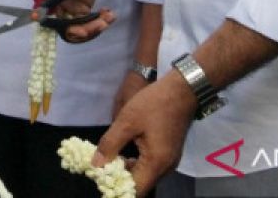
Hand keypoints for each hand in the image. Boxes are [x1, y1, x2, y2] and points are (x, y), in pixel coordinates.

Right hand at [36, 0, 112, 42]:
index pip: (45, 11)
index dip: (52, 24)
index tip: (68, 29)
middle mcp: (58, 3)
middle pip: (64, 26)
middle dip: (82, 30)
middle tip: (100, 24)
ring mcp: (70, 7)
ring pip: (77, 28)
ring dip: (93, 28)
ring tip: (109, 18)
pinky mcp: (82, 9)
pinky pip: (87, 23)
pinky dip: (99, 22)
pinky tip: (110, 14)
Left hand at [95, 70, 194, 193]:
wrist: (181, 90)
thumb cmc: (154, 104)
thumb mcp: (127, 121)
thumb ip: (110, 144)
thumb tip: (95, 165)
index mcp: (156, 163)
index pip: (135, 189)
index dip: (116, 187)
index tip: (101, 178)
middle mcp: (165, 168)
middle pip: (140, 185)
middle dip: (120, 179)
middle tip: (101, 170)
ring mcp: (169, 161)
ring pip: (145, 177)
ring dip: (127, 172)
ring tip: (109, 162)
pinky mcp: (169, 154)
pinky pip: (150, 167)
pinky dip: (136, 165)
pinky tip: (124, 155)